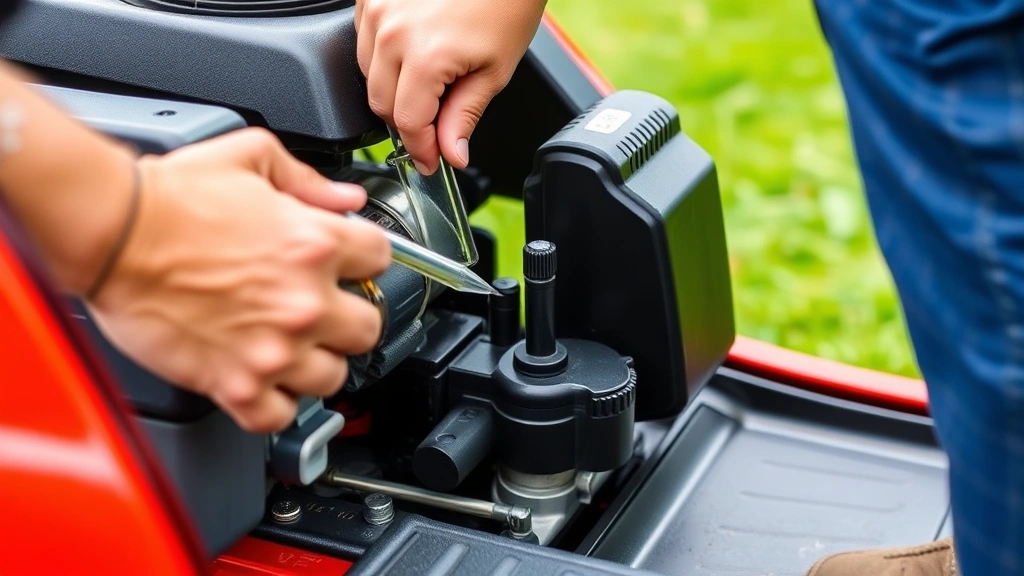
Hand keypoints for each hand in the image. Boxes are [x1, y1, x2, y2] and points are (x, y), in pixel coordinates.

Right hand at [85, 128, 390, 432]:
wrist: (111, 232)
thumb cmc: (168, 197)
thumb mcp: (248, 156)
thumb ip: (306, 179)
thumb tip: (346, 200)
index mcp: (315, 243)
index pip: (382, 259)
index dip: (364, 259)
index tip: (349, 265)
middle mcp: (304, 301)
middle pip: (369, 327)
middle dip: (348, 317)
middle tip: (321, 310)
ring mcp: (273, 348)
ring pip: (333, 377)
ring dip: (315, 362)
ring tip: (289, 346)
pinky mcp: (235, 384)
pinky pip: (280, 416)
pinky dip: (274, 404)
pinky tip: (263, 382)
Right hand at [355, 0, 547, 173]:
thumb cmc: (505, 2)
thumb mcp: (494, 70)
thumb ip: (463, 116)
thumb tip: (450, 153)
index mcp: (425, 54)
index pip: (407, 123)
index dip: (420, 150)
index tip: (430, 162)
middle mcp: (391, 30)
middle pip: (381, 103)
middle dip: (408, 123)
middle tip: (435, 129)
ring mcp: (375, 8)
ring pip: (366, 74)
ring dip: (393, 89)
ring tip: (429, 83)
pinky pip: (363, 40)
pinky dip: (383, 57)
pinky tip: (412, 54)